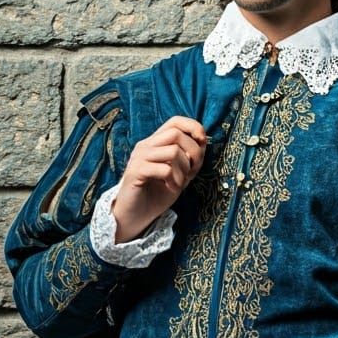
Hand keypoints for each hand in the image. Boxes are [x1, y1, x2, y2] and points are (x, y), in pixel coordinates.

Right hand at [113, 116, 207, 242]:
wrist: (135, 216)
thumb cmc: (156, 195)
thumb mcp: (179, 174)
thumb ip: (190, 159)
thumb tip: (203, 142)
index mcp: (155, 143)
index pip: (175, 121)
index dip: (193, 127)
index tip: (203, 143)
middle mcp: (145, 146)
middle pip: (176, 133)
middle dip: (193, 153)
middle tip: (191, 173)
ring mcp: (139, 158)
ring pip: (173, 151)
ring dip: (183, 170)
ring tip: (179, 183)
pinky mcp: (135, 172)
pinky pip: (165, 169)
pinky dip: (174, 180)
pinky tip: (171, 188)